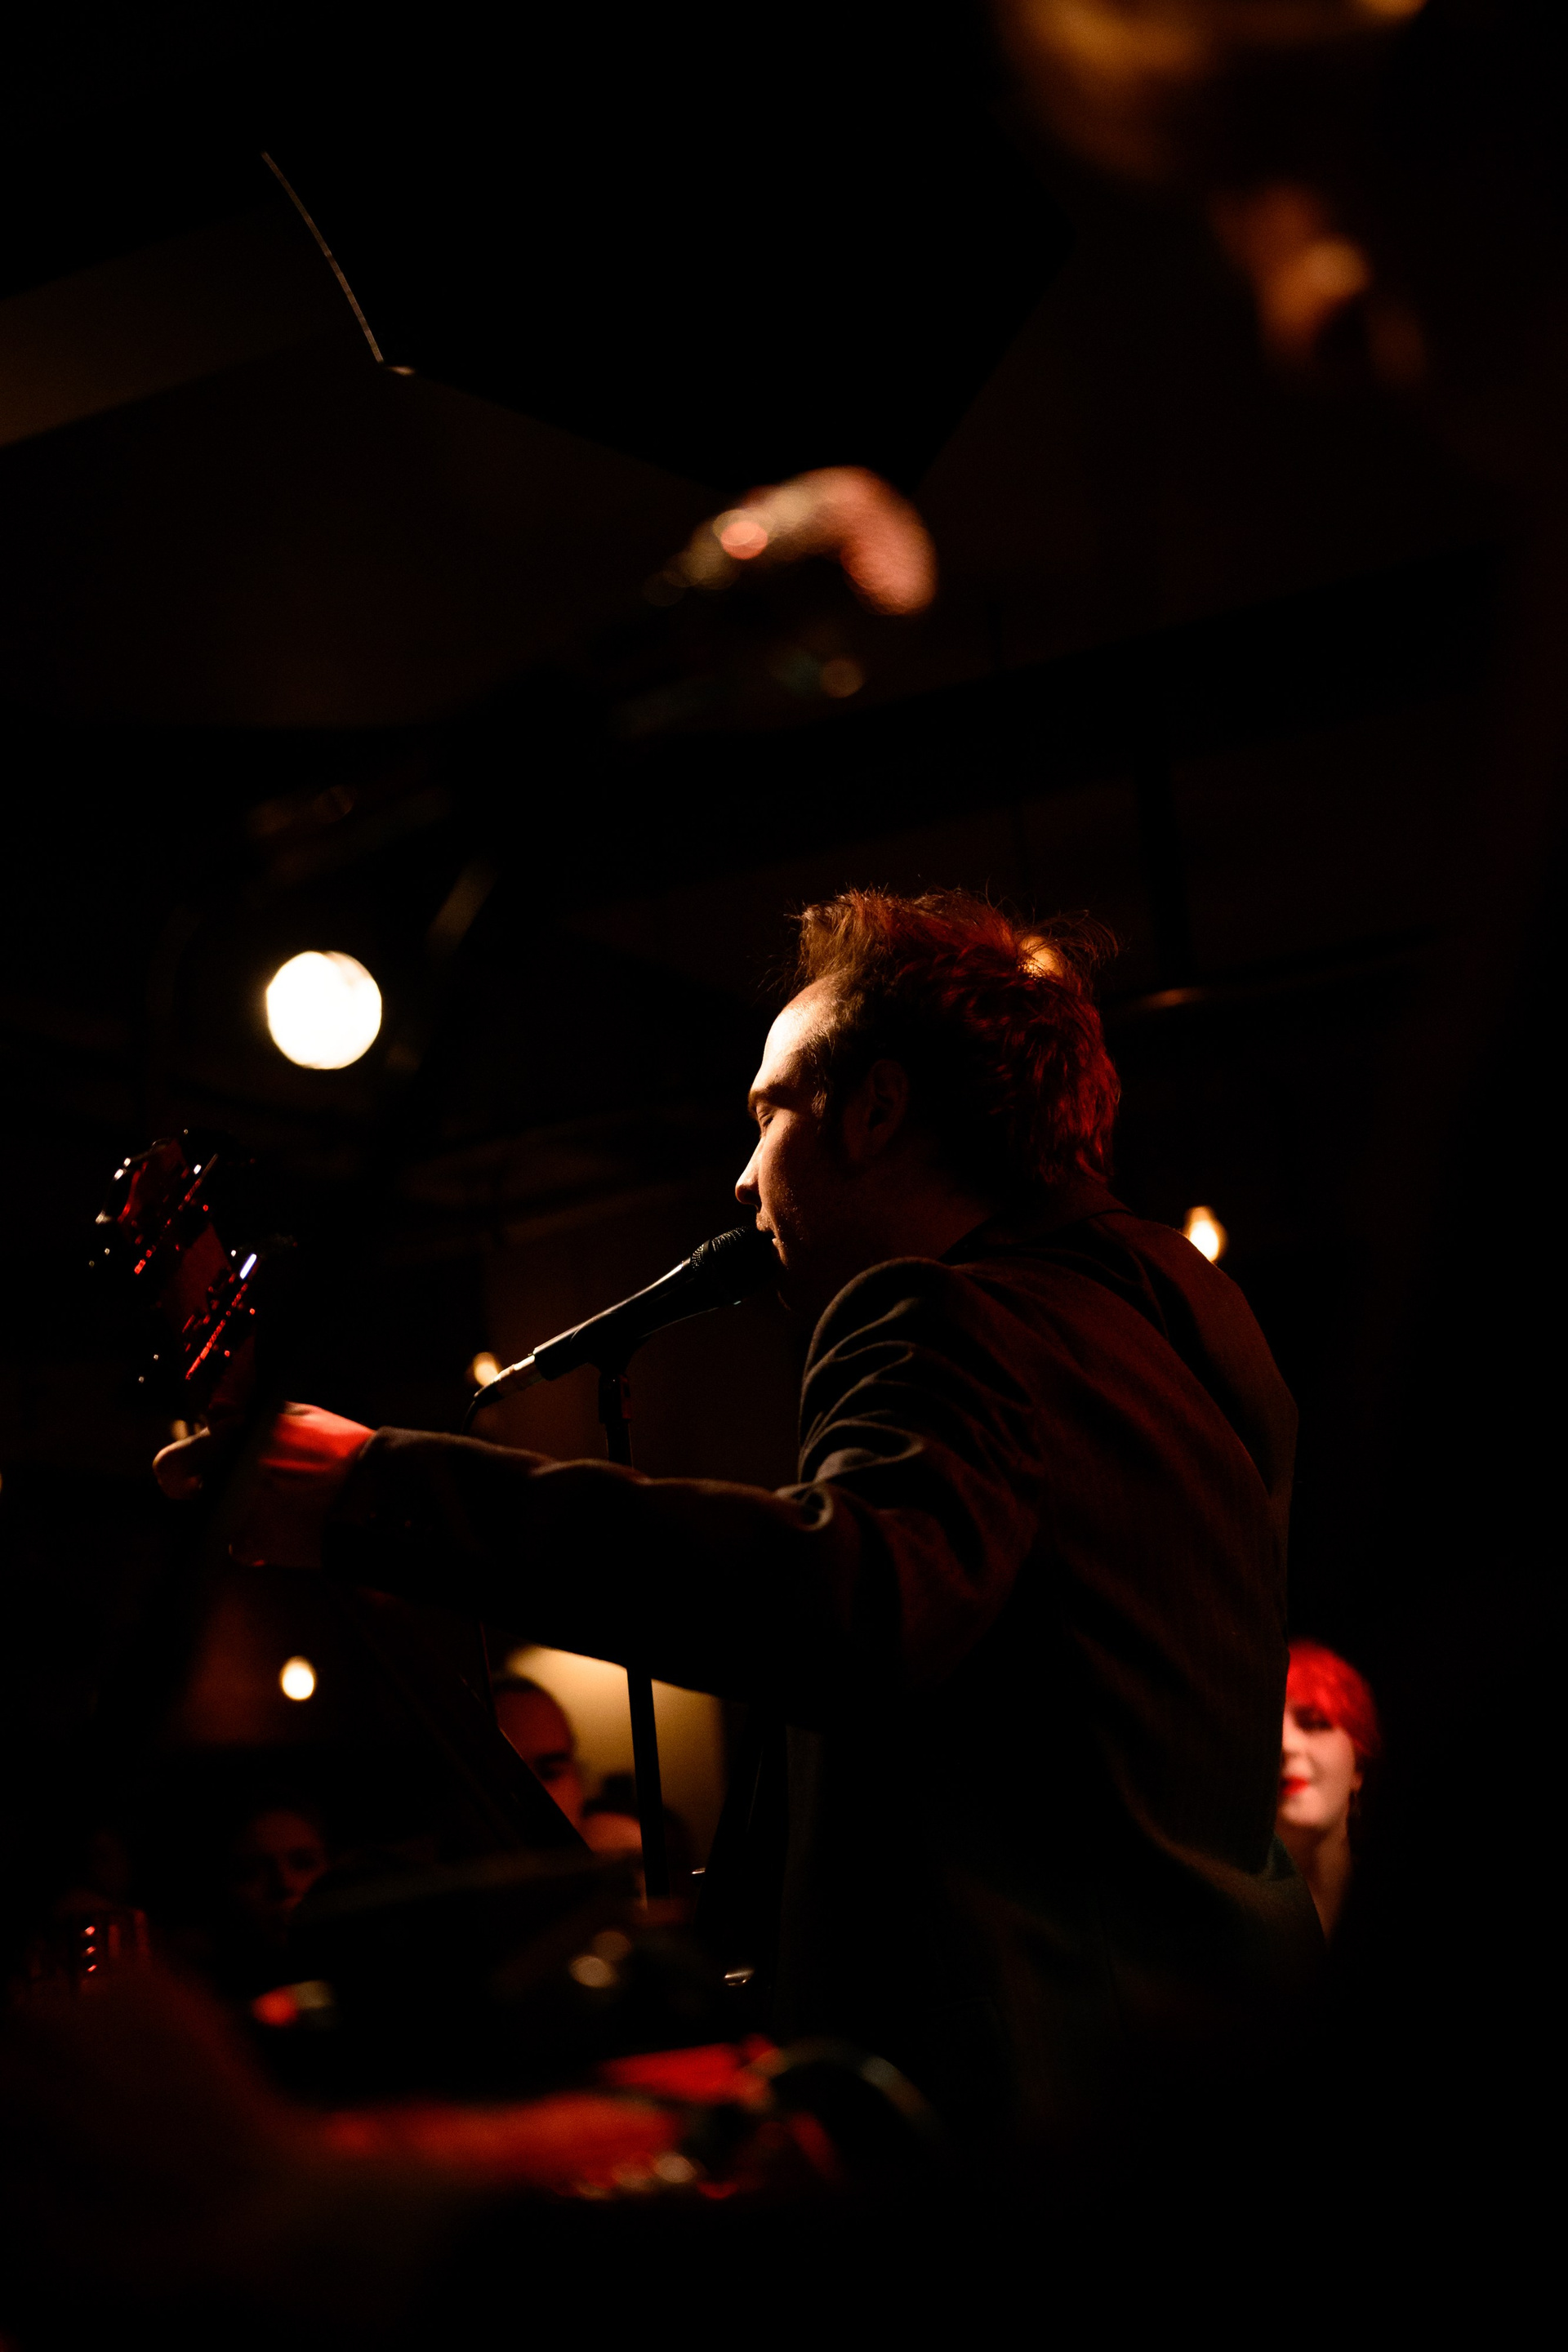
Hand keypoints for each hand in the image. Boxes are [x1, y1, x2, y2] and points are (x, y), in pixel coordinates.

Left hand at [154, 1401, 373, 1568]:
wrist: (374, 1496)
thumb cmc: (341, 1452)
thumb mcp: (297, 1416)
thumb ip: (249, 1419)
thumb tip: (219, 1417)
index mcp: (231, 1443)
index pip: (171, 1465)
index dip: (183, 1470)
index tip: (192, 1476)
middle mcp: (226, 1481)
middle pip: (201, 1492)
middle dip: (222, 1488)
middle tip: (255, 1484)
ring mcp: (238, 1516)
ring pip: (222, 1520)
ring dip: (243, 1514)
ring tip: (283, 1504)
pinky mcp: (257, 1546)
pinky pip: (244, 1546)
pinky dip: (261, 1540)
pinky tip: (290, 1525)